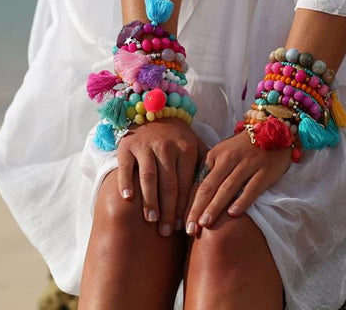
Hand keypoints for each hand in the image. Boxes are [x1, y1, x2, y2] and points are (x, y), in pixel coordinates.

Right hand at [116, 118, 206, 236]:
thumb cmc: (179, 137)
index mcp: (187, 149)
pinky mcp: (128, 145)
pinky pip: (127, 167)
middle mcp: (167, 147)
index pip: (188, 184)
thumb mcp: (197, 146)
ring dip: (150, 200)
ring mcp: (146, 146)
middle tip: (167, 232)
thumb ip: (206, 166)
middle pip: (169, 184)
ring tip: (152, 220)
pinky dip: (126, 182)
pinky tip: (128, 198)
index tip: (185, 228)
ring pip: (149, 177)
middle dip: (169, 211)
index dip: (186, 207)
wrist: (155, 112)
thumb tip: (220, 194)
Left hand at [184, 130, 291, 235]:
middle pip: (209, 187)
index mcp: (215, 154)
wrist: (274, 128)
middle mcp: (229, 158)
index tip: (182, 221)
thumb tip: (193, 195)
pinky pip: (251, 188)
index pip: (199, 182)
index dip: (189, 202)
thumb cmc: (244, 146)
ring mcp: (248, 164)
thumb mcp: (223, 152)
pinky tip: (232, 214)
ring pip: (227, 188)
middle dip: (197, 209)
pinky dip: (241, 201)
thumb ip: (210, 169)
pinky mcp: (265, 170)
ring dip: (215, 207)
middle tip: (189, 229)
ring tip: (205, 224)